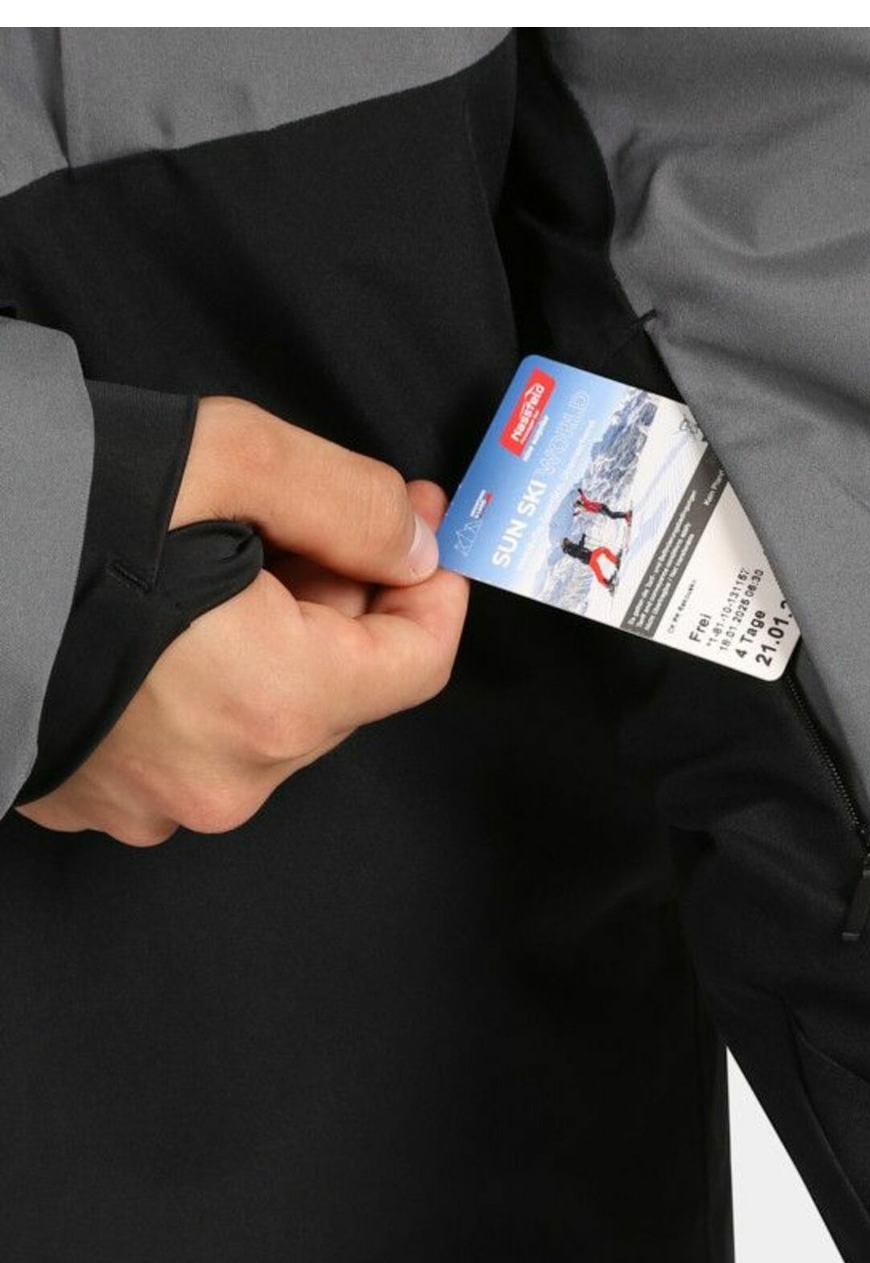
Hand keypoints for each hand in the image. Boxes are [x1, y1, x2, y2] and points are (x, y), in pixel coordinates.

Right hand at [17, 397, 467, 844]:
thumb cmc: (44, 507)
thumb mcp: (222, 456)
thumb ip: (348, 500)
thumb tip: (416, 542)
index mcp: (276, 704)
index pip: (420, 664)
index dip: (432, 586)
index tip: (416, 527)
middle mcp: (228, 780)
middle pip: (340, 690)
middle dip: (336, 602)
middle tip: (290, 518)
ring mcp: (155, 806)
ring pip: (262, 718)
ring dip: (263, 642)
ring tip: (198, 560)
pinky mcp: (96, 804)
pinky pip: (187, 743)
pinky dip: (194, 683)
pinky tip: (147, 617)